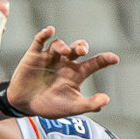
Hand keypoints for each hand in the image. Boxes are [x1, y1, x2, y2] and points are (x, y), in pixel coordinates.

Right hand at [4, 28, 118, 119]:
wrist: (24, 105)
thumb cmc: (50, 106)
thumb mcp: (72, 108)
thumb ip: (89, 104)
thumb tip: (106, 100)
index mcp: (76, 73)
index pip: (94, 63)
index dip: (105, 59)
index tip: (115, 59)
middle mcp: (65, 62)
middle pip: (78, 48)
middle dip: (82, 46)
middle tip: (83, 51)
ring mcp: (50, 57)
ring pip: (59, 44)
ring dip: (63, 45)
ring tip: (64, 52)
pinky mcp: (34, 55)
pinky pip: (40, 40)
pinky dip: (44, 34)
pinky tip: (50, 30)